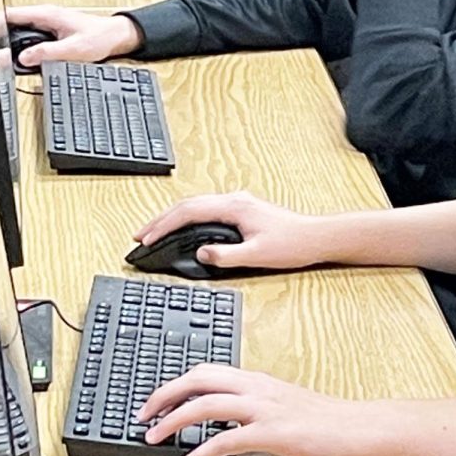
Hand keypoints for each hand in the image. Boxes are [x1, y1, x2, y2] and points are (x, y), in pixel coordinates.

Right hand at [6, 5, 142, 66]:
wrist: (115, 37)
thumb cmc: (100, 38)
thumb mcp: (73, 49)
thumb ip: (48, 52)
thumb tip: (26, 57)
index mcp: (48, 14)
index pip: (13, 13)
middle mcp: (46, 15)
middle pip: (13, 21)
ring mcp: (47, 21)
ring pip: (20, 27)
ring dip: (11, 38)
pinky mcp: (51, 30)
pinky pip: (29, 33)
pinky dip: (22, 42)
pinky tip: (19, 54)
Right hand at [134, 191, 326, 271]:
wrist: (316, 237)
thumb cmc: (292, 244)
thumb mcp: (257, 255)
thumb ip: (226, 255)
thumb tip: (202, 253)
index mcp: (235, 207)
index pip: (189, 212)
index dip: (164, 225)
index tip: (147, 238)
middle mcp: (235, 200)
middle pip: (188, 205)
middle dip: (161, 220)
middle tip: (140, 235)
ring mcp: (238, 204)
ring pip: (196, 206)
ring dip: (173, 218)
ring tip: (154, 232)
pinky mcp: (242, 211)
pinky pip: (206, 210)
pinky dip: (188, 219)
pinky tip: (183, 229)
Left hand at [137, 364, 376, 455]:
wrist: (361, 428)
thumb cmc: (329, 422)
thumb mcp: (285, 405)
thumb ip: (256, 406)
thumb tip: (225, 419)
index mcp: (259, 380)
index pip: (208, 370)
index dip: (176, 382)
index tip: (155, 400)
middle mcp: (258, 387)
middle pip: (199, 378)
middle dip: (164, 394)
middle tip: (143, 414)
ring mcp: (266, 408)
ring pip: (206, 404)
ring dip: (173, 420)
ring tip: (153, 436)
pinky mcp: (274, 433)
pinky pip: (225, 441)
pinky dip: (197, 454)